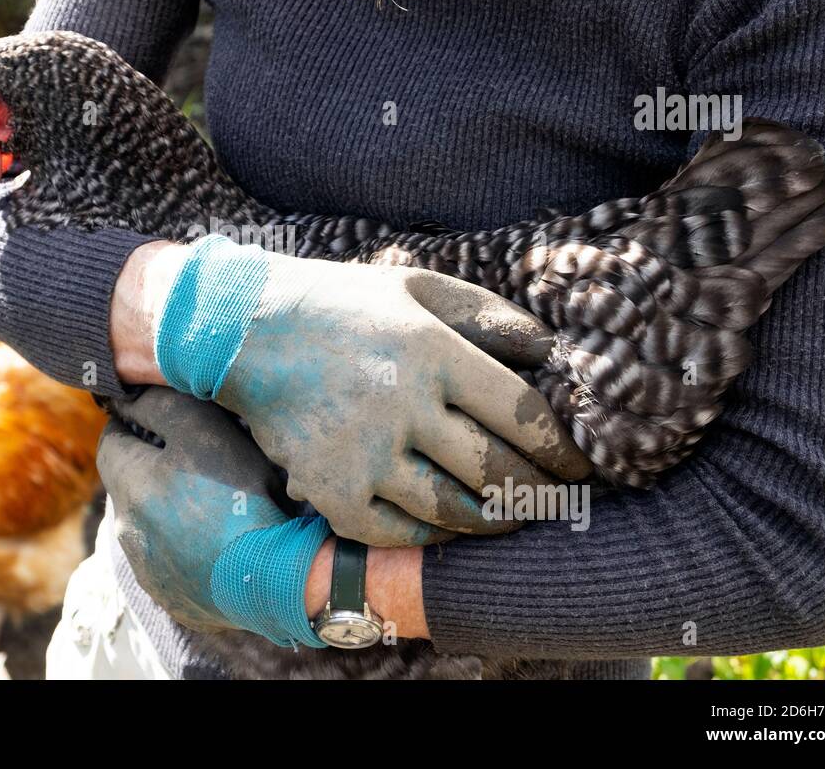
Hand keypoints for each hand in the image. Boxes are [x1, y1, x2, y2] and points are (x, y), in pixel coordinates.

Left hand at [99, 387, 329, 645]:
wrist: (274, 577)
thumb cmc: (239, 495)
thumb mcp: (203, 431)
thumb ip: (159, 406)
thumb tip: (128, 397)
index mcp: (129, 487)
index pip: (109, 443)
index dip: (130, 425)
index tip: (153, 418)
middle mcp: (126, 531)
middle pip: (128, 485)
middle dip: (150, 468)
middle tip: (191, 460)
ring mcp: (146, 569)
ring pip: (145, 525)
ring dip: (165, 509)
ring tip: (209, 503)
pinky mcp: (168, 596)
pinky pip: (165, 560)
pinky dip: (180, 546)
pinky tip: (215, 541)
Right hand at [214, 254, 590, 546]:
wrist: (246, 331)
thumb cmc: (343, 305)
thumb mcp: (418, 288)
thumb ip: (489, 315)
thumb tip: (553, 350)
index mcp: (432, 350)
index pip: (522, 416)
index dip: (562, 450)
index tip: (579, 466)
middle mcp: (402, 404)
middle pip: (496, 471)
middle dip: (539, 494)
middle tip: (556, 502)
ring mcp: (363, 452)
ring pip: (451, 510)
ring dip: (492, 521)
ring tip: (511, 518)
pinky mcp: (330, 488)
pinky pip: (397, 532)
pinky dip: (432, 535)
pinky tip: (449, 525)